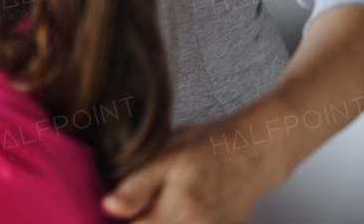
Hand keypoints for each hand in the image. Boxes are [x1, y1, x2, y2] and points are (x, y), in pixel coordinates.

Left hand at [102, 120, 283, 222]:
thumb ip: (136, 187)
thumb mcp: (165, 156)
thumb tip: (108, 208)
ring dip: (160, 219)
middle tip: (141, 203)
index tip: (115, 209)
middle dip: (142, 219)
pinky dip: (178, 221)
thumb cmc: (206, 147)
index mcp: (179, 209)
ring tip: (159, 204)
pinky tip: (179, 209)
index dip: (119, 220)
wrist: (254, 151)